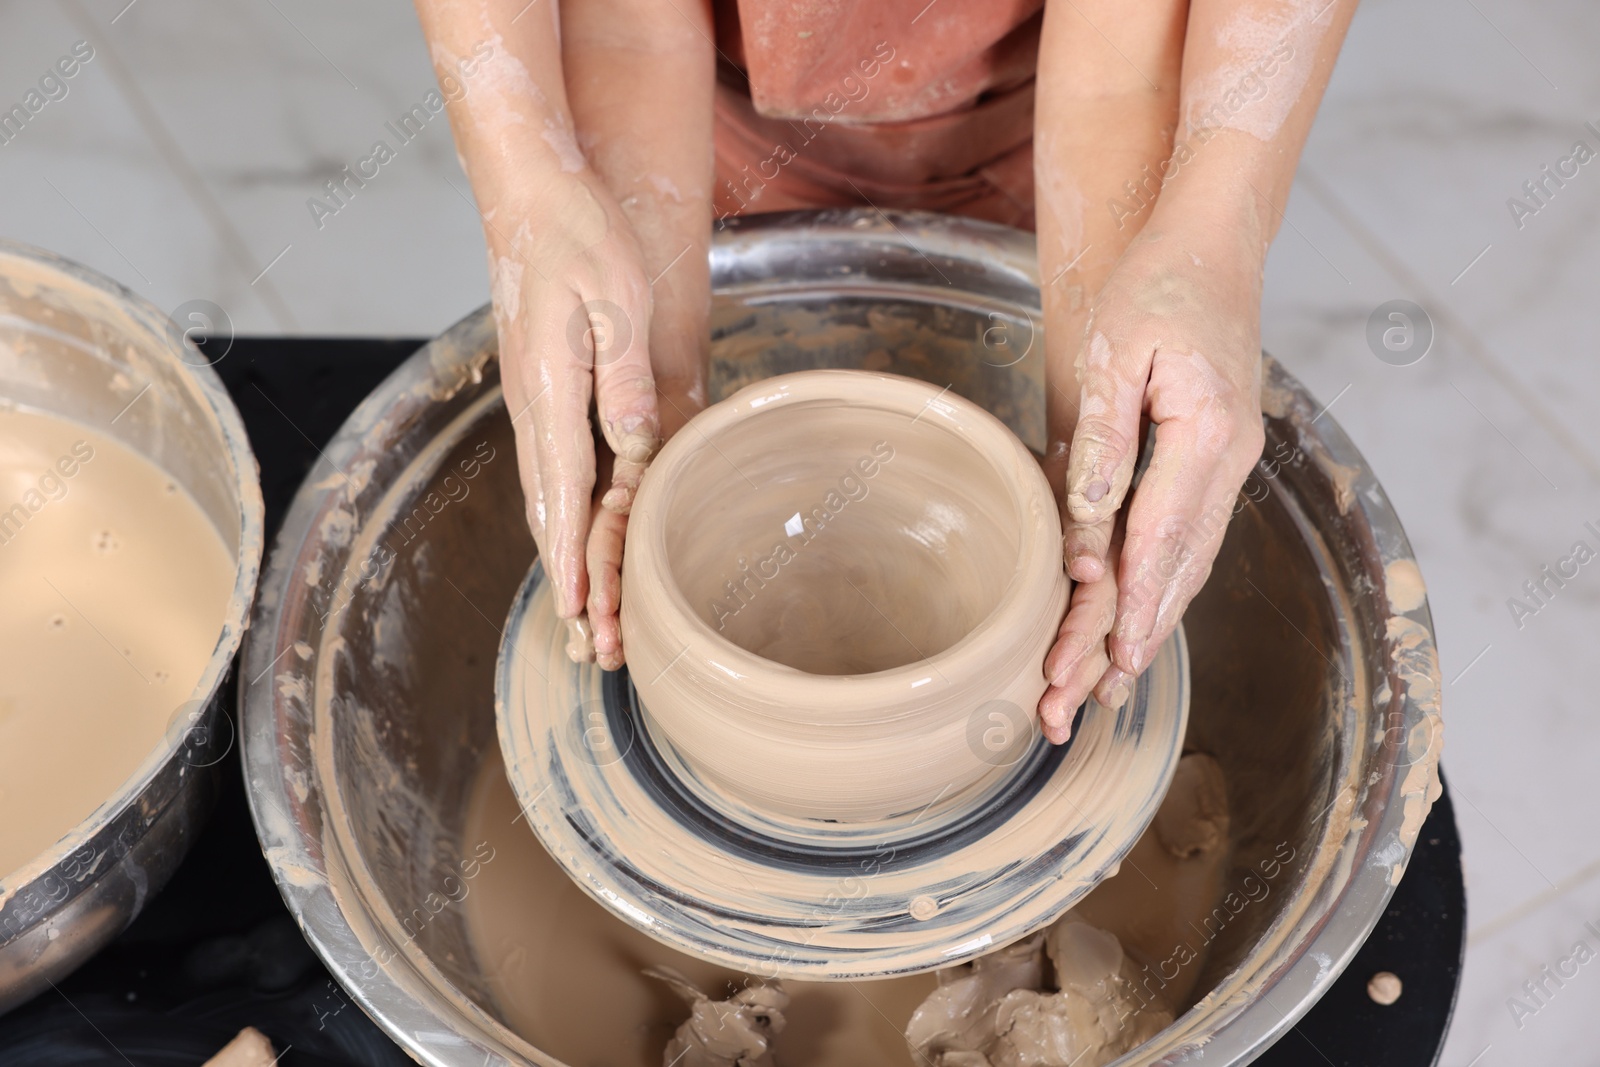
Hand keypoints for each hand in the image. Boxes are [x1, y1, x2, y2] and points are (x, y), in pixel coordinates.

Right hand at [492, 172, 660, 670]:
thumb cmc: (580, 237)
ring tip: (578, 614)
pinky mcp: (538, 388)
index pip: (563, 495)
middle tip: (586, 646)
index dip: (574, 560)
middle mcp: (531, 407)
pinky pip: (548, 468)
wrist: (529, 192)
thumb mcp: (616, 302)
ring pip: (544, 496)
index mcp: (551, 393)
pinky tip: (570, 535)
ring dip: (561, 556)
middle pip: (548, 512)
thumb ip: (622, 379)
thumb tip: (634, 448)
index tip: (580, 616)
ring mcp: (530, 399)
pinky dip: (558, 516)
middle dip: (568, 582)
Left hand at [1038, 216, 1265, 741]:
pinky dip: (1166, 585)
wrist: (1214, 242)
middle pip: (1177, 569)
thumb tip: (1089, 526)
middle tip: (1088, 702)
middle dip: (1131, 639)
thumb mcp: (1115, 350)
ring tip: (1111, 685)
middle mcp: (1231, 460)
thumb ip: (1107, 440)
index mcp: (1208, 434)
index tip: (1103, 664)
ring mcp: (1232, 463)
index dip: (1128, 606)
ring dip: (1150, 623)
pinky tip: (1144, 619)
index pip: (1159, 538)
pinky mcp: (1219, 459)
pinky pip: (1191, 537)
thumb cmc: (1158, 284)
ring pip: (1190, 562)